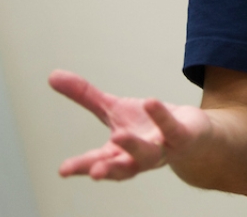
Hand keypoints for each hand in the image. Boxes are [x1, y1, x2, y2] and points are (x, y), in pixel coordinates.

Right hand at [49, 69, 210, 180]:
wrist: (193, 134)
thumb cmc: (148, 126)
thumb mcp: (113, 109)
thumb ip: (85, 96)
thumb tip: (52, 75)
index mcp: (119, 154)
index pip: (98, 162)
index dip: (81, 167)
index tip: (63, 170)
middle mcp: (139, 157)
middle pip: (122, 167)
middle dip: (107, 169)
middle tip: (93, 171)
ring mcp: (162, 148)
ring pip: (147, 153)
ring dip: (133, 146)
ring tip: (118, 136)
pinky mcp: (182, 136)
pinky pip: (171, 128)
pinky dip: (161, 116)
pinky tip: (150, 102)